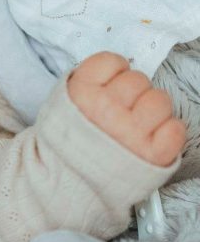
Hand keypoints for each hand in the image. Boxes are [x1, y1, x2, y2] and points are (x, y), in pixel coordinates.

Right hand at [67, 52, 185, 165]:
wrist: (70, 181)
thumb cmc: (73, 138)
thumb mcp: (64, 101)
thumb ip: (88, 80)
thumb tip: (121, 65)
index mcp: (81, 93)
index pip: (112, 61)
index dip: (114, 72)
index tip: (110, 85)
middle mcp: (105, 110)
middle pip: (138, 79)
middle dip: (134, 92)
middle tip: (123, 108)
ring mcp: (131, 132)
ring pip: (160, 100)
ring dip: (152, 110)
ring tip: (138, 123)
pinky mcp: (153, 154)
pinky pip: (176, 129)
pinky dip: (168, 132)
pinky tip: (151, 138)